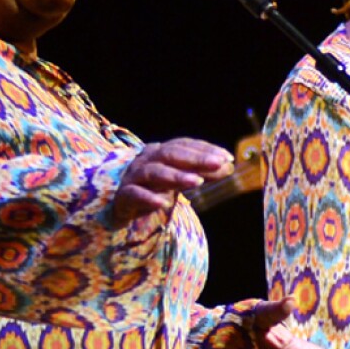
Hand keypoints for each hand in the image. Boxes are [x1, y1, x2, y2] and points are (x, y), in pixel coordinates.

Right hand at [114, 138, 234, 223]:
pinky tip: (162, 204)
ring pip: (154, 172)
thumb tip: (228, 167)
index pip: (184, 145)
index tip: (226, 157)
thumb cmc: (154, 187)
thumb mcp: (179, 179)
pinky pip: (135, 194)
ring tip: (197, 182)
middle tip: (218, 164)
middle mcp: (146, 159)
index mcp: (160, 152)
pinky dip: (148, 198)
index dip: (205, 149)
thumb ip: (202, 173)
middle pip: (170, 154)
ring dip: (176, 176)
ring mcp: (134, 176)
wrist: (121, 203)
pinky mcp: (124, 195)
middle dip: (195, 159)